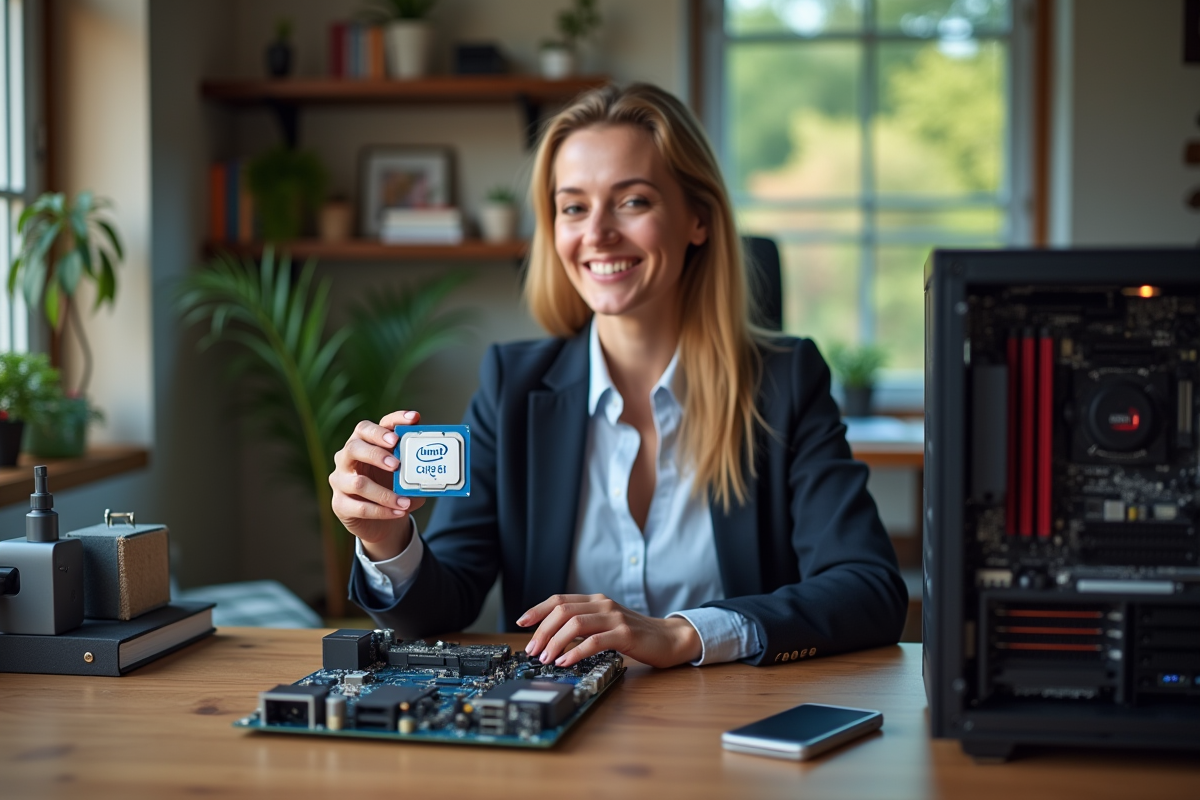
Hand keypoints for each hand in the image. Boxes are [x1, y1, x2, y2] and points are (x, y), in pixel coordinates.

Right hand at [330, 410, 426, 560]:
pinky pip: (359, 507)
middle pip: (354, 447)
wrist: (382, 521)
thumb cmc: (392, 487)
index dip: (393, 420)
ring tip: (405, 501)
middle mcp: (347, 457)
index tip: (414, 420)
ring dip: (384, 493)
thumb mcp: (406, 474)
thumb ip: (414, 467)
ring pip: (358, 483)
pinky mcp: (339, 504)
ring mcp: (340, 480)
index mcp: (364, 442)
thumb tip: (432, 468)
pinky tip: (398, 512)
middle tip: (397, 464)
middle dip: (377, 454)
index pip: (372, 426)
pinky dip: (381, 511)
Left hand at [517, 594, 701, 668]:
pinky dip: (576, 652)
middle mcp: (603, 604)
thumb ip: (584, 626)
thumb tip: (552, 639)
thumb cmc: (635, 635)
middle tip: (533, 650)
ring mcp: (614, 618)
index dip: (538, 610)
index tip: (522, 622)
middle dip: (542, 631)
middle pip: (563, 611)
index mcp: (596, 601)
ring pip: (575, 624)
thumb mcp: (606, 624)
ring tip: (546, 659)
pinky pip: (594, 641)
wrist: (669, 639)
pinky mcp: (625, 634)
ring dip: (555, 643)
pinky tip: (566, 662)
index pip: (559, 599)